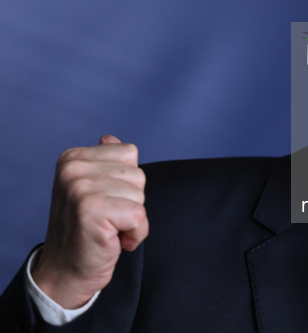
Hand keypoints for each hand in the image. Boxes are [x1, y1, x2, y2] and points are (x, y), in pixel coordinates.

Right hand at [31, 135, 147, 308]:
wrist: (66, 271)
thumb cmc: (85, 229)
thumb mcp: (92, 190)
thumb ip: (104, 163)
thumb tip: (110, 137)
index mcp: (73, 158)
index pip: (130, 153)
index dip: (127, 183)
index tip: (106, 201)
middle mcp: (73, 169)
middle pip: (137, 174)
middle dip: (131, 201)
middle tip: (107, 219)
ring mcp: (80, 188)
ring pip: (140, 194)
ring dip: (133, 218)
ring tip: (109, 229)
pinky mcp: (92, 210)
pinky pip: (139, 215)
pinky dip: (136, 233)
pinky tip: (115, 241)